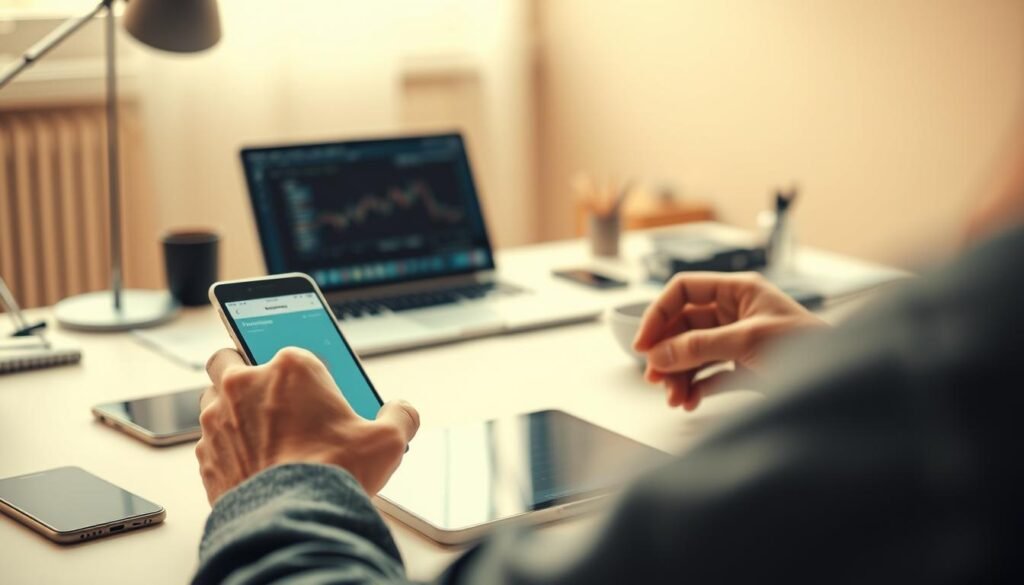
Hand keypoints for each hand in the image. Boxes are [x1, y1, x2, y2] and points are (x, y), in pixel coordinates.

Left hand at [195, 347, 418, 503]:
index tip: (316, 392)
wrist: (293, 520)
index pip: (293, 353)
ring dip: (231, 409)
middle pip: (230, 358)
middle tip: (270, 394)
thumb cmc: (336, 472)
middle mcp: (245, 384)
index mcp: (290, 367)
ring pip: (213, 400)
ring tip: (259, 432)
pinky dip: (227, 449)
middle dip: (247, 371)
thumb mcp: (387, 440)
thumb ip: (400, 416)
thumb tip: (402, 412)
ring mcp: (218, 420)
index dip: (306, 374)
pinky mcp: (205, 455)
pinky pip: (210, 442)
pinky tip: (250, 465)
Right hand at [632, 272, 825, 410]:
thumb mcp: (749, 341)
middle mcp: (735, 312)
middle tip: (655, 377)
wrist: (845, 384)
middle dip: (667, 352)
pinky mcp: (744, 368)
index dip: (659, 314)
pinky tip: (689, 401)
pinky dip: (695, 388)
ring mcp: (738, 341)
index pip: (683, 291)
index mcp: (739, 291)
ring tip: (675, 398)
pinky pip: (708, 375)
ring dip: (678, 375)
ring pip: (692, 353)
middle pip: (683, 326)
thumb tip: (660, 354)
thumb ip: (700, 346)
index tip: (644, 343)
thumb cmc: (810, 347)